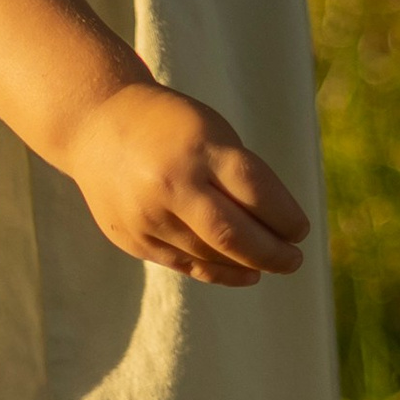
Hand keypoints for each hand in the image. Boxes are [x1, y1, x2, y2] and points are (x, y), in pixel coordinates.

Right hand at [72, 81, 309, 285]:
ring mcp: (148, 214)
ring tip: (271, 265)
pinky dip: (219, 272)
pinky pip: (184, 264)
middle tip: (295, 260)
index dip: (285, 217)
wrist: (97, 125)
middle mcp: (171, 183)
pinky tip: (244, 273)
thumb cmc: (171, 127)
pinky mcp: (132, 238)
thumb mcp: (210, 131)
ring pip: (210, 254)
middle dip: (273, 253)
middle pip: (234, 233)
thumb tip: (280, 229)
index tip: (301, 230)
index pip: (255, 191)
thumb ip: (240, 175)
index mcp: (199, 147)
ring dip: (248, 264)